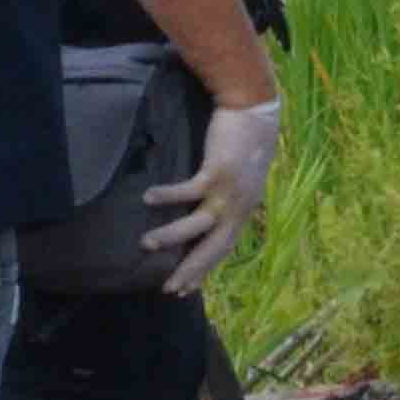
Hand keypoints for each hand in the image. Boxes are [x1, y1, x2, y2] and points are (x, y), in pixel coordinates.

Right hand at [142, 96, 282, 296]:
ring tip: (145, 244)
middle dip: (191, 269)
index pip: (223, 249)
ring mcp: (229, 190)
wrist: (254, 111)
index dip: (205, 269)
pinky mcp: (219, 171)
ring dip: (172, 236)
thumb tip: (203, 209)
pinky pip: (189, 190)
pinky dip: (169, 195)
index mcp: (243, 210)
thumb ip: (224, 195)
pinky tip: (147, 197)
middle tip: (167, 288)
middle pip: (213, 246)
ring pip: (198, 223)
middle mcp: (239, 206)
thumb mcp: (238, 177)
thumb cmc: (242, 143)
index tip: (185, 288)